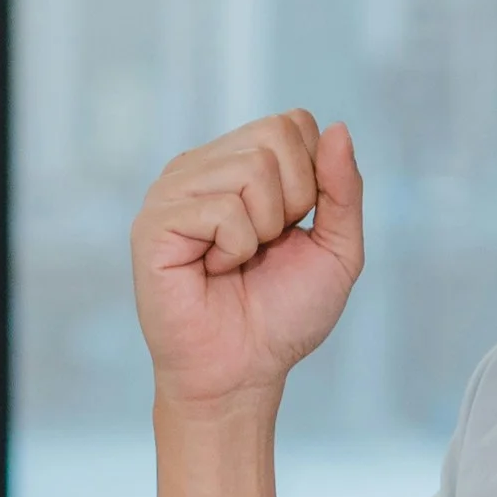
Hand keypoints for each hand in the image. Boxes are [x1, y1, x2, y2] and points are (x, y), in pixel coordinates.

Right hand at [132, 115, 362, 413]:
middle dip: (291, 202)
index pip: (293, 122)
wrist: (241, 373)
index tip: (291, 229)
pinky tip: (212, 271)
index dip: (312, 178)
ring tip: (236, 261)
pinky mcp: (154, 223)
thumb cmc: (282, 316)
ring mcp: (172, 191)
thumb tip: (338, 128)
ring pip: (251, 169)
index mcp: (238, 163)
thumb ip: (342, 189)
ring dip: (261, 230)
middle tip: (264, 247)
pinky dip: (234, 250)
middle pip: (275, 136)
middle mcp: (201, 167)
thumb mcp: (336, 249)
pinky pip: (222, 210)